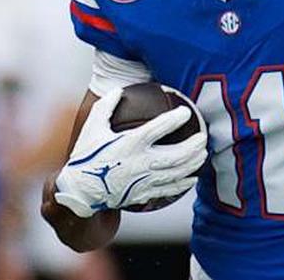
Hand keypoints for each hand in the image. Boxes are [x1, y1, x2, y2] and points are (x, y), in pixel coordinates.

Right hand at [53, 85, 206, 217]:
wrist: (80, 191)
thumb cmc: (86, 156)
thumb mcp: (93, 127)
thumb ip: (106, 106)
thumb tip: (118, 89)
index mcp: (130, 143)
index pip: (159, 128)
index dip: (175, 119)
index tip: (185, 112)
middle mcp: (141, 162)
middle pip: (176, 155)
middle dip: (194, 146)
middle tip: (203, 138)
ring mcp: (144, 180)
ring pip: (177, 172)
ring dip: (193, 163)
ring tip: (203, 155)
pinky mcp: (144, 193)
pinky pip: (169, 190)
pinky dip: (183, 184)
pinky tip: (192, 179)